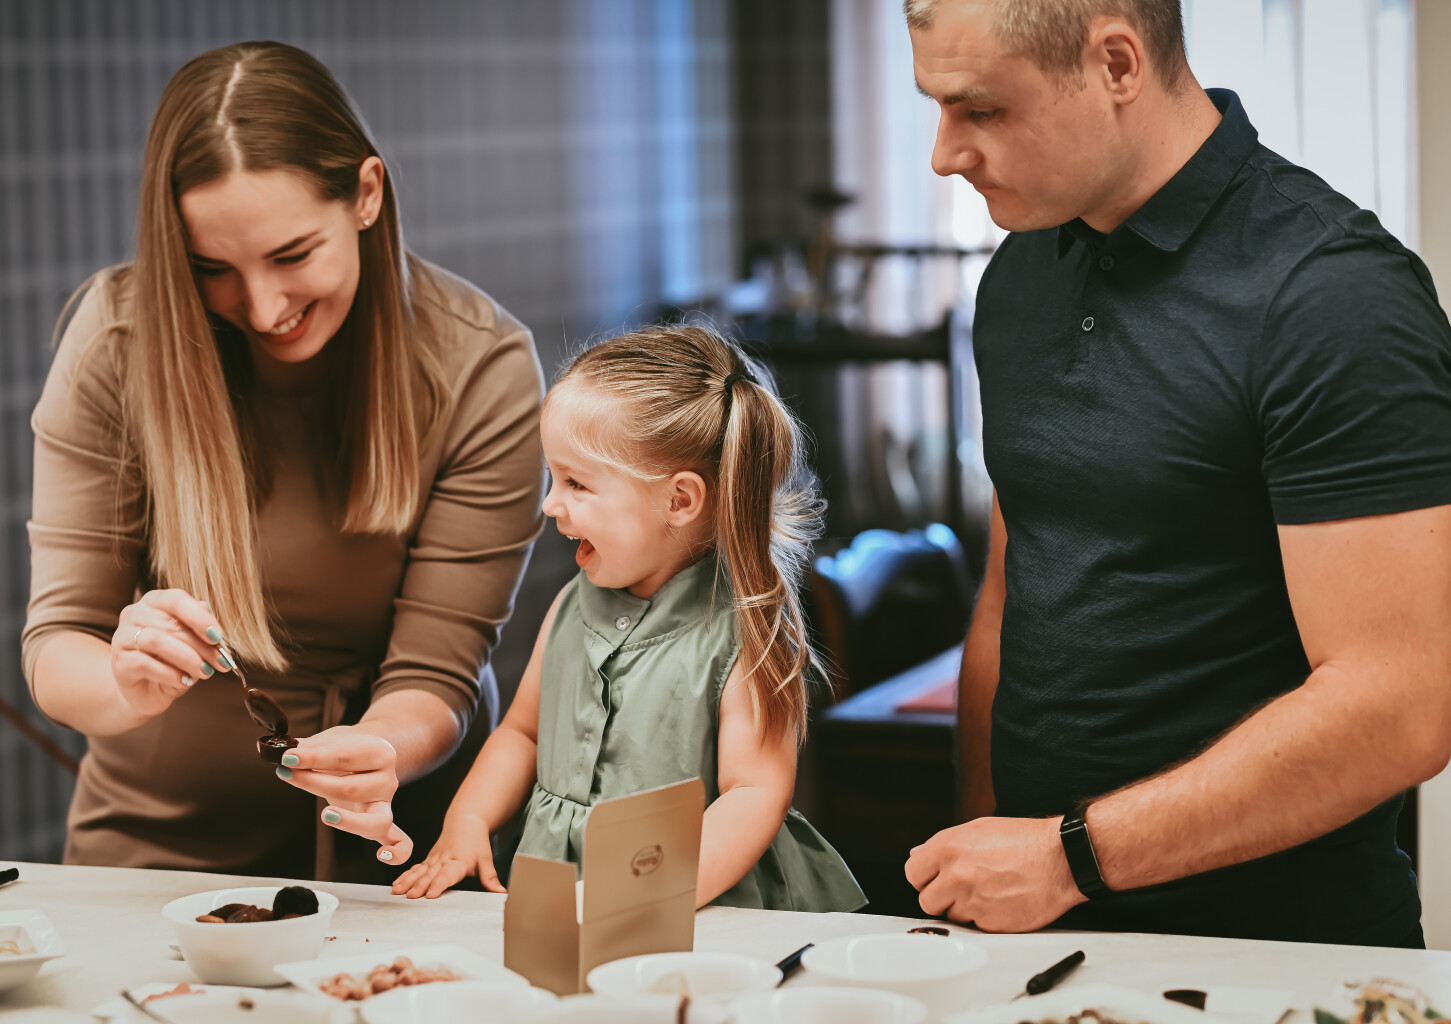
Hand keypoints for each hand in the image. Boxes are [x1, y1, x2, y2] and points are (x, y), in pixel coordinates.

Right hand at [110, 589, 229, 717]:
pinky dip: (170, 673)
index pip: (176, 599)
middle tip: (221, 662)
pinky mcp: (118, 662)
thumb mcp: (193, 644)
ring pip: (157, 640)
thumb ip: (200, 627)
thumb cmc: (174, 662)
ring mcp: (122, 637)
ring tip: (205, 672)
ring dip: (188, 658)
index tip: (218, 636)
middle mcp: (134, 614)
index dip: (199, 617)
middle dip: (201, 645)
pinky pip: (144, 663)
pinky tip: (184, 681)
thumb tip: (209, 611)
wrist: (149, 691)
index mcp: (155, 602)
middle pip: (171, 623)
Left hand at [274, 727, 412, 864]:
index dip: (313, 758)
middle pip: (352, 789)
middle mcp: (389, 779)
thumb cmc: (348, 747)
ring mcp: (386, 804)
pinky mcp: (382, 822)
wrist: (367, 751)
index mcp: (381, 753)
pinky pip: (399, 841)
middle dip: (314, 782)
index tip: (288, 757)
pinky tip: (382, 856)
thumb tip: (280, 752)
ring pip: (375, 820)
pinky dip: (397, 852)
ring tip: (326, 814)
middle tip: (287, 772)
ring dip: (347, 821)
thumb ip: (307, 748)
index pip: (345, 757)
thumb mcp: (330, 740)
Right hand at [391, 815, 503, 898]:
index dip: (439, 884)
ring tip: (398, 891)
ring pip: (419, 871)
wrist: (466, 822)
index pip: (447, 874)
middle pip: (430, 874)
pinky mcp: (428, 860)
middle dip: (419, 886)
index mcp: (458, 861)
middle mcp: (443, 860)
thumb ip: (490, 878)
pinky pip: (415, 868)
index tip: (431, 894)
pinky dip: (405, 876)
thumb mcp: (486, 860)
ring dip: (408, 881)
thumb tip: (501, 893)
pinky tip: (397, 884)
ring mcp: (434, 859)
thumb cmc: (476, 842)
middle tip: (410, 896)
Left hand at [904, 815, 1085, 931]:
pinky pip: (974, 927)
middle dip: (942, 896)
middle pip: (927, 900)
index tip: (935, 878)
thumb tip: (918, 855)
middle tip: (962, 887)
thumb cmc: (1025, 841)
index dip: (925, 877)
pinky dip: (984, 918)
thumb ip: (944, 845)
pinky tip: (1000, 901)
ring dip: (963, 908)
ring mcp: (971, 900)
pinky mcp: (989, 923)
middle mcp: (955, 875)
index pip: (913, 873)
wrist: (1060, 859)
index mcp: (948, 847)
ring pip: (951, 915)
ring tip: (988, 891)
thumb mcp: (979, 829)